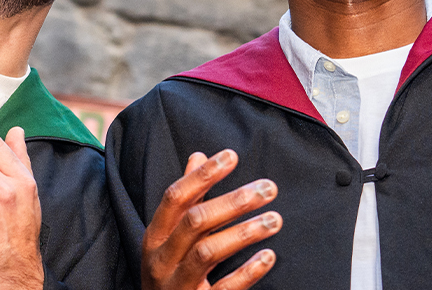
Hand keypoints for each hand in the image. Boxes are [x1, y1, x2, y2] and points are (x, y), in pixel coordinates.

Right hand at [142, 149, 280, 289]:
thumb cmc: (169, 273)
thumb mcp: (169, 237)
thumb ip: (186, 199)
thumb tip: (198, 157)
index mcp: (155, 237)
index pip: (176, 198)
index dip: (203, 175)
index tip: (232, 156)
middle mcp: (162, 260)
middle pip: (195, 221)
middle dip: (234, 201)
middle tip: (268, 188)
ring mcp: (179, 285)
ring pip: (208, 252)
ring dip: (244, 231)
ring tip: (275, 219)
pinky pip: (224, 288)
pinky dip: (248, 272)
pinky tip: (269, 256)